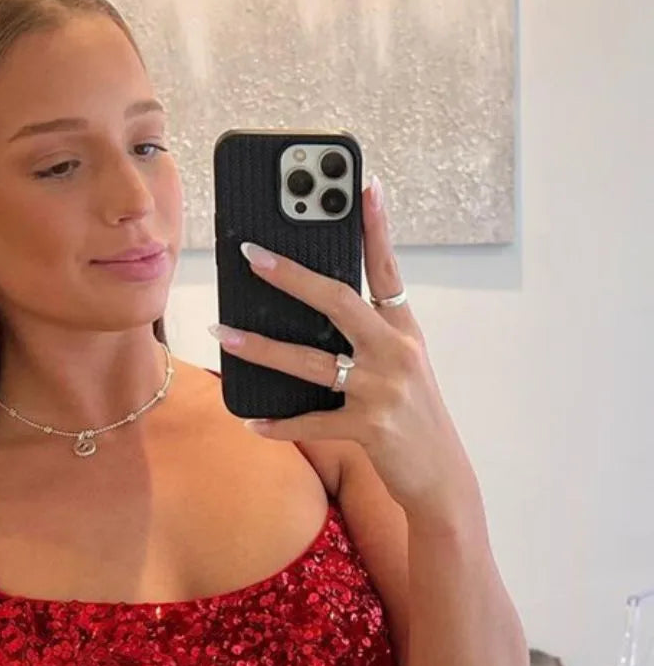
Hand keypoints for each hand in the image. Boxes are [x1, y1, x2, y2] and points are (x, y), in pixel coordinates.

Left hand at [209, 175, 478, 526]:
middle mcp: (396, 353)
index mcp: (404, 332)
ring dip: (262, 348)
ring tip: (224, 333)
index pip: (388, 270)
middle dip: (292, 276)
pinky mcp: (369, 428)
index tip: (363, 186)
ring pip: (311, 362)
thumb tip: (314, 315)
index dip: (376, 228)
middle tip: (251, 255)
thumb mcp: (403, 370)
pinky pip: (311, 422)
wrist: (441, 478)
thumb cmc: (413, 420)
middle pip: (339, 302)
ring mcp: (383, 390)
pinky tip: (252, 422)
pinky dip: (279, 425)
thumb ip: (368, 340)